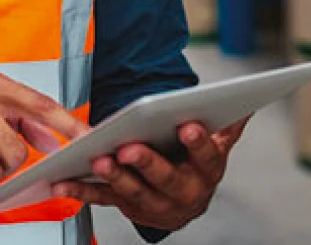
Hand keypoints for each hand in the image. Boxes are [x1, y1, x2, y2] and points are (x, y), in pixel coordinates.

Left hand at [50, 118, 248, 231]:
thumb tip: (247, 104)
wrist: (182, 205)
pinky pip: (103, 199)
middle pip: (166, 179)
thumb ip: (227, 126)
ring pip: (133, 191)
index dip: (198, 143)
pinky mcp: (126, 207)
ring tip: (98, 159)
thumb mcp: (215, 148)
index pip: (206, 157)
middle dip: (148, 164)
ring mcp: (153, 204)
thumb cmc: (195, 166)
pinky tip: (64, 182)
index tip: (188, 125)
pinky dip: (82, 191)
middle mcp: (183, 193)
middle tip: (130, 148)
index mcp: (206, 173)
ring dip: (114, 176)